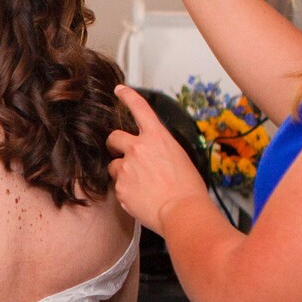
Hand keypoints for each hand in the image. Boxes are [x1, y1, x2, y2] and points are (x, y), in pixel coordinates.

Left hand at [108, 85, 212, 233]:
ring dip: (122, 172)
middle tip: (123, 155)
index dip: (128, 96)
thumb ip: (160, 152)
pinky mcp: (120, 186)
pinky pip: (118, 186)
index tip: (120, 90)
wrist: (182, 211)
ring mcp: (126, 167)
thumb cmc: (188, 189)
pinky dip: (126, 191)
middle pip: (113, 138)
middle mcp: (138, 148)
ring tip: (141, 185)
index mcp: (157, 138)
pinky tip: (141, 197)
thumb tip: (151, 158)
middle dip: (115, 145)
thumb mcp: (179, 159)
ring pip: (113, 165)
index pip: (140, 109)